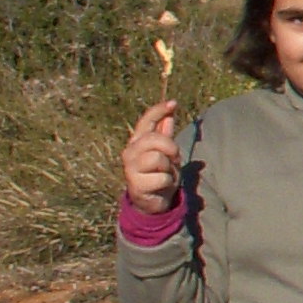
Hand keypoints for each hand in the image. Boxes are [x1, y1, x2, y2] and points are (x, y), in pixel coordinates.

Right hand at [121, 99, 180, 213]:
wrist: (152, 199)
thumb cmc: (159, 172)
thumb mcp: (165, 151)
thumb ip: (165, 133)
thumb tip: (170, 112)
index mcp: (137, 141)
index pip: (145, 121)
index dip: (158, 111)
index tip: (173, 103)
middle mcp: (130, 152)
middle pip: (154, 139)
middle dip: (170, 148)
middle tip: (173, 159)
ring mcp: (130, 169)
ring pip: (158, 159)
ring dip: (169, 168)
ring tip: (165, 173)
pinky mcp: (136, 185)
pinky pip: (162, 178)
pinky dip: (168, 182)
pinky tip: (161, 185)